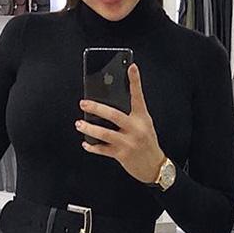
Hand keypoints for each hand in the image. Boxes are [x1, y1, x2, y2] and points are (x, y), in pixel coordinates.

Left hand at [76, 62, 165, 184]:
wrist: (154, 166)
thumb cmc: (146, 142)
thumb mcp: (144, 125)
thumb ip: (130, 114)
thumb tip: (108, 105)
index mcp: (142, 118)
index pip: (138, 96)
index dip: (135, 81)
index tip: (131, 67)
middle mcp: (136, 129)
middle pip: (114, 115)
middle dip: (96, 108)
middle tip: (84, 102)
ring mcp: (128, 142)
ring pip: (105, 134)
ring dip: (89, 129)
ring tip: (79, 123)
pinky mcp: (122, 155)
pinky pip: (103, 150)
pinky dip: (92, 147)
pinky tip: (86, 143)